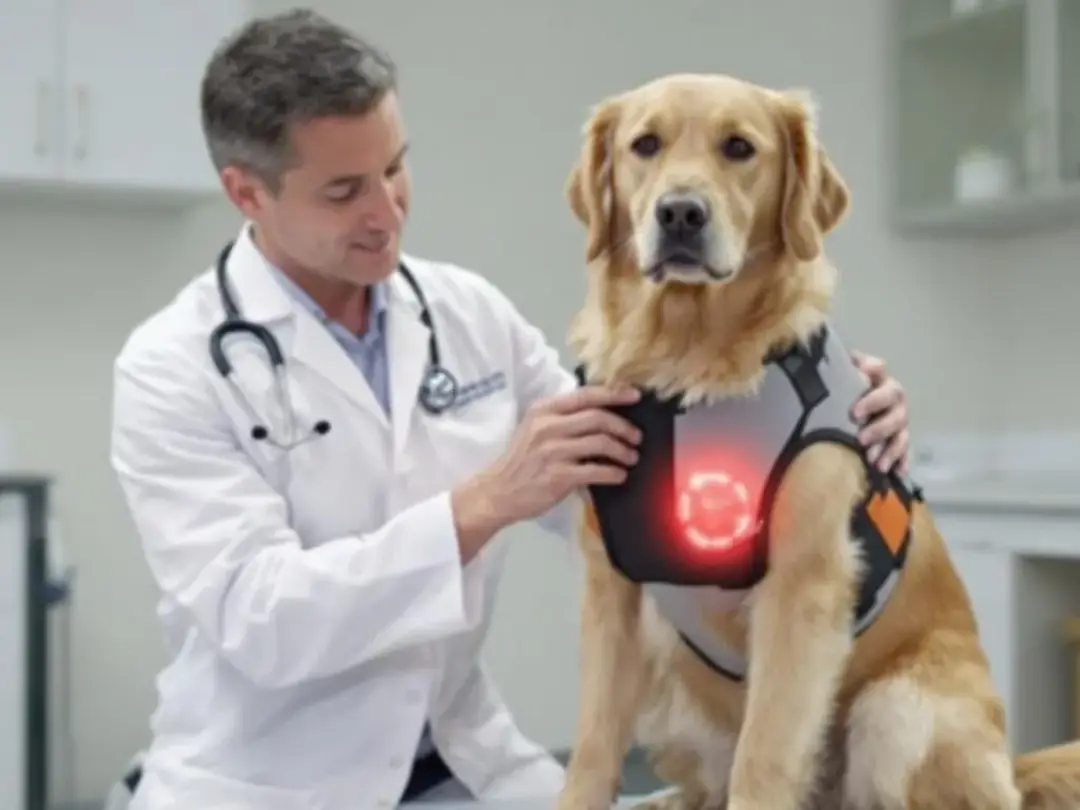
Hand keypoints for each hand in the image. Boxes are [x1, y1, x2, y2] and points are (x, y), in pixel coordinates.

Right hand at [452, 385, 641, 556]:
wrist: (498, 491)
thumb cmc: (521, 460)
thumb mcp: (535, 428)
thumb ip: (562, 418)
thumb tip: (602, 413)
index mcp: (544, 410)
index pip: (585, 395)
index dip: (614, 394)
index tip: (635, 396)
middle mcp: (548, 427)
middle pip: (598, 418)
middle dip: (624, 427)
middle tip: (636, 437)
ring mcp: (553, 452)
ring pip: (601, 443)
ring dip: (623, 451)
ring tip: (631, 457)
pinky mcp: (558, 477)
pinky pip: (596, 471)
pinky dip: (614, 473)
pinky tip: (619, 475)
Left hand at [850, 350, 909, 474]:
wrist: (848, 400)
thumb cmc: (844, 384)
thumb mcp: (843, 371)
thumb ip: (848, 364)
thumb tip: (854, 359)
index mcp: (882, 382)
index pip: (884, 390)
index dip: (871, 399)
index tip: (854, 413)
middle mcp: (895, 401)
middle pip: (895, 415)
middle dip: (879, 428)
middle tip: (861, 440)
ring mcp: (899, 421)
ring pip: (900, 436)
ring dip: (889, 450)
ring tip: (875, 463)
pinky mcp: (899, 439)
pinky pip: (905, 452)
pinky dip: (902, 462)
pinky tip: (897, 472)